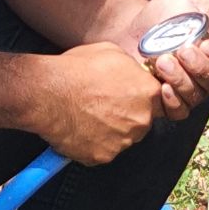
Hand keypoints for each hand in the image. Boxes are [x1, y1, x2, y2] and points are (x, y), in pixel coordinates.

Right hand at [36, 43, 164, 165]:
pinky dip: (93, 143)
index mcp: (147, 93)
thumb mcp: (112, 53)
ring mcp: (123, 141)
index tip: (129, 96)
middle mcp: (141, 120)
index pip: (160, 101)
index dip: (142, 98)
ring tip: (87, 115)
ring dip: (109, 130)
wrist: (47, 93)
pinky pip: (102, 151)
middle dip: (126, 115)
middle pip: (140, 121)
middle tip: (102, 104)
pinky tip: (79, 128)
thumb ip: (131, 70)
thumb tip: (134, 75)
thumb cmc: (76, 69)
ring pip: (122, 137)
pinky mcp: (103, 156)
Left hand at [124, 0, 208, 120]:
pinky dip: (173, 102)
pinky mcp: (169, 99)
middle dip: (199, 67)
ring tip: (163, 62)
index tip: (206, 45)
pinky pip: (179, 111)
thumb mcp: (194, 1)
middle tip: (182, 51)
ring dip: (181, 81)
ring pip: (195, 97)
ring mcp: (189, 88)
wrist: (134, 26)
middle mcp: (207, 73)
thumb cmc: (168, 13)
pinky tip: (162, 87)